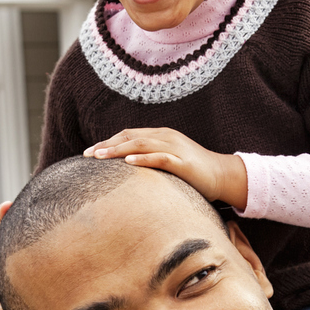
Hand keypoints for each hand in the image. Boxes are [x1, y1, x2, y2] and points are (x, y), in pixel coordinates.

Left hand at [86, 128, 247, 210]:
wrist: (222, 175)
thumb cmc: (193, 172)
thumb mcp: (167, 162)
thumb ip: (149, 161)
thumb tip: (125, 170)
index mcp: (160, 135)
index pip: (128, 134)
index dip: (107, 142)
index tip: (88, 153)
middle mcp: (165, 137)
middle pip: (130, 136)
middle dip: (106, 145)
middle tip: (86, 156)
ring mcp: (174, 148)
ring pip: (141, 144)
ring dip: (118, 150)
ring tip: (99, 156)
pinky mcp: (183, 162)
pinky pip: (160, 158)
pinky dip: (143, 159)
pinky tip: (128, 162)